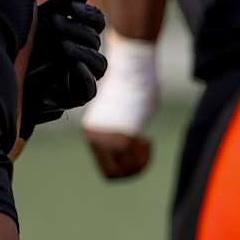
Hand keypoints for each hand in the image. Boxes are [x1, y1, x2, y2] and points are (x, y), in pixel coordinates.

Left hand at [21, 0, 106, 137]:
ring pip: (100, 63)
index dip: (89, 13)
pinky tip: (73, 64)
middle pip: (95, 40)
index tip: (72, 6)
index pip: (97, 22)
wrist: (6, 80)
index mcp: (81, 35)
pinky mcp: (77, 96)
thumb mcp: (39, 23)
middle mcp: (86, 55)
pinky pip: (90, 89)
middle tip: (54, 22)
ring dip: (84, 52)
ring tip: (63, 45)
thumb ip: (62, 6)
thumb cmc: (25, 48)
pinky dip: (84, 76)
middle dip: (76, 29)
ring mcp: (84, 76)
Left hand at [81, 33, 159, 179]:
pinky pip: (134, 160)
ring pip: (125, 170)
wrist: (131, 66)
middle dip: (134, 166)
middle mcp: (95, 138)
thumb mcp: (124, 108)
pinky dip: (144, 155)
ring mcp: (107, 139)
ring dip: (141, 162)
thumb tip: (133, 136)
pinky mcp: (121, 137)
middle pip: (114, 173)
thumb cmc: (133, 82)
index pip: (106, 165)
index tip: (138, 145)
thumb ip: (124, 126)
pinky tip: (146, 138)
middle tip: (144, 146)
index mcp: (92, 131)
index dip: (125, 163)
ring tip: (145, 142)